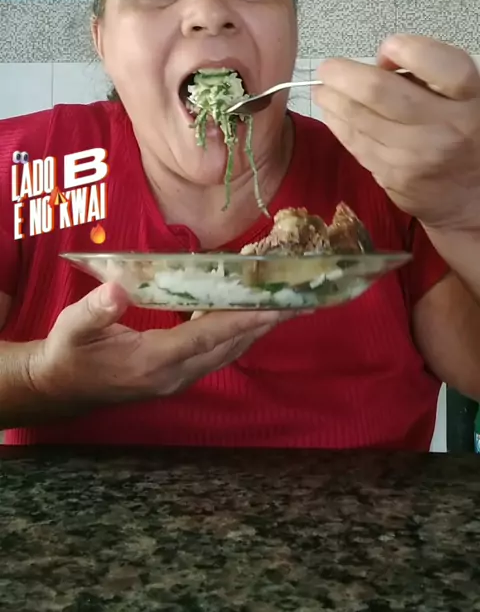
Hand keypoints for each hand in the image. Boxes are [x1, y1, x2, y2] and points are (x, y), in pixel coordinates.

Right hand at [30, 282, 294, 406]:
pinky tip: (251, 314)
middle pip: (229, 346)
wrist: (60, 388)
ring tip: (288, 305)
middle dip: (265, 323)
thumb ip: (95, 310)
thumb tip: (118, 290)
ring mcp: (179, 378)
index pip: (206, 337)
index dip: (242, 320)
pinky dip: (238, 332)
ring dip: (257, 328)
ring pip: (228, 352)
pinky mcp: (178, 375)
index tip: (275, 306)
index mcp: (153, 361)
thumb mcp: (72, 328)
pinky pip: (218, 353)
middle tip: (301, 300)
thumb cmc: (68, 352)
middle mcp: (175, 374)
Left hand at [313, 35, 479, 229]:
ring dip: (332, 100)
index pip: (440, 65)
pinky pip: (356, 144)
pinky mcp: (395, 177)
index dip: (409, 50)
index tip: (389, 47)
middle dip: (343, 75)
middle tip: (327, 69)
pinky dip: (338, 124)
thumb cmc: (463, 131)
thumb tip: (381, 61)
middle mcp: (445, 129)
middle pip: (380, 93)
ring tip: (323, 90)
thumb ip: (431, 71)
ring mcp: (416, 156)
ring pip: (359, 120)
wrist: (472, 196)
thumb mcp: (465, 95)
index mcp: (469, 99)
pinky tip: (332, 113)